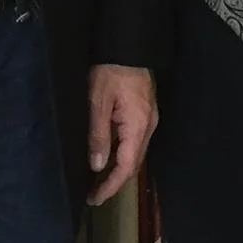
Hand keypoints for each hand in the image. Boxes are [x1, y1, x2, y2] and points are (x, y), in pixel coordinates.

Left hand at [86, 64, 157, 205]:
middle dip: (114, 181)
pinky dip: (122, 154)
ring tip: (98, 180)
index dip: (111, 185)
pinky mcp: (145, 112)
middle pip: (134, 163)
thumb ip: (98, 134)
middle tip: (93, 194)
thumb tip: (97, 166)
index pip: (126, 166)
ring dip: (119, 168)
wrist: (128, 44)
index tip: (95, 198)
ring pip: (135, 153)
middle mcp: (148, 126)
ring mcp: (149, 119)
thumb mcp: (98, 102)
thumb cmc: (110, 71)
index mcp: (137, 126)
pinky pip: (135, 141)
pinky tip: (110, 155)